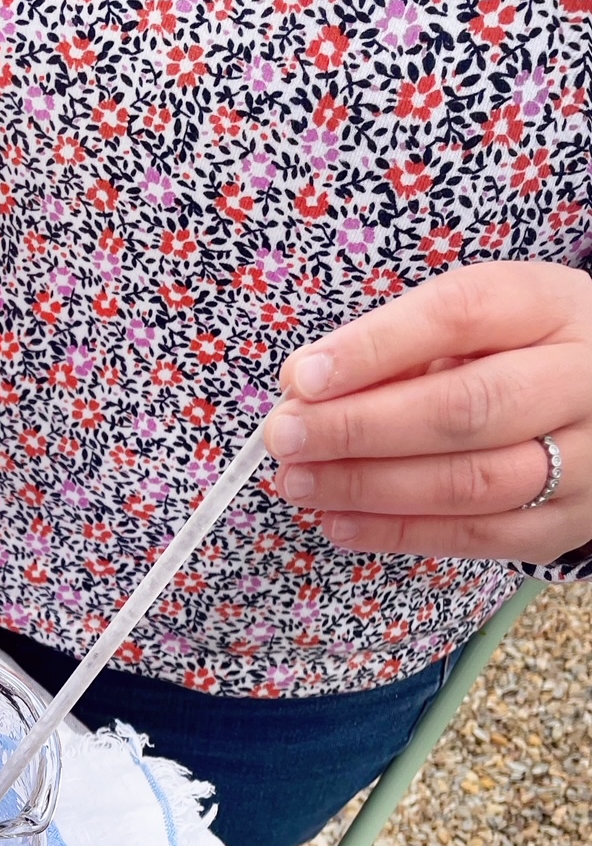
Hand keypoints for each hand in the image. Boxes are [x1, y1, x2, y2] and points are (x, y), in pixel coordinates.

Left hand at [263, 261, 591, 561]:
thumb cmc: (517, 356)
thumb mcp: (478, 325)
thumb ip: (399, 346)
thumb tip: (304, 383)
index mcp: (551, 307)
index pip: (462, 314)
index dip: (375, 348)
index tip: (302, 377)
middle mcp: (582, 382)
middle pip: (465, 409)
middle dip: (359, 428)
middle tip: (285, 438)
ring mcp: (585, 461)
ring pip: (470, 483)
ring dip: (368, 487)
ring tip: (298, 481)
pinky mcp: (564, 524)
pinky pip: (476, 537)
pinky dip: (397, 533)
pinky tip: (339, 522)